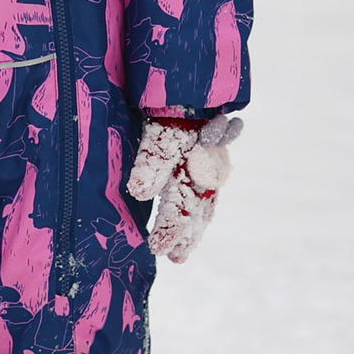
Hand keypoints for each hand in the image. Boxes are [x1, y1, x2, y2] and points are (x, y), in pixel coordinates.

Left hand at [125, 114, 241, 261]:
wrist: (193, 94)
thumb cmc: (171, 119)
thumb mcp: (157, 142)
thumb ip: (149, 168)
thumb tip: (138, 193)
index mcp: (190, 176)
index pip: (178, 212)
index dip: (168, 232)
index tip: (157, 250)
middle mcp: (206, 177)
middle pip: (196, 215)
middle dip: (185, 237)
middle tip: (176, 259)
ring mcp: (213, 170)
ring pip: (206, 206)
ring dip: (196, 228)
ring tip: (186, 248)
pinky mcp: (215, 163)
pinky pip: (211, 193)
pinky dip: (204, 210)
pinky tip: (201, 219)